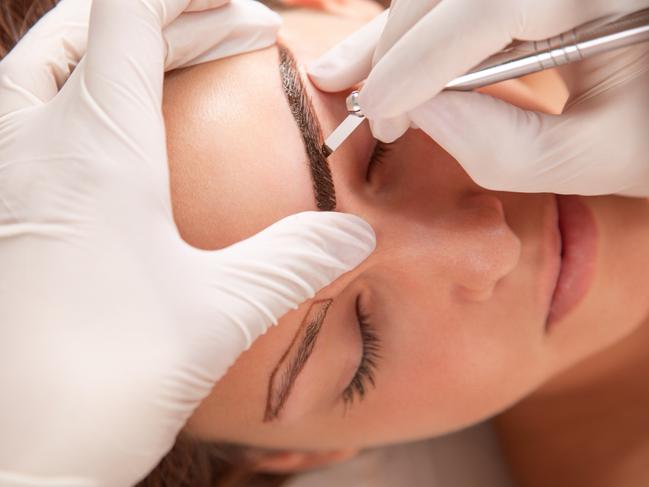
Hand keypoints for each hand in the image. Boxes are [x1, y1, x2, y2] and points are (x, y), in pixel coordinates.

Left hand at [0, 1, 374, 485]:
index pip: (127, 13)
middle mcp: (26, 143)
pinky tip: (122, 133)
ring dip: (113, 46)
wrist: (14, 461)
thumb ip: (294, 260)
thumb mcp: (220, 312)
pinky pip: (23, 116)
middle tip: (232, 36)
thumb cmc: (108, 383)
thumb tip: (354, 234)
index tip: (247, 13)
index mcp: (94, 149)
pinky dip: (79, 94)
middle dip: (167, 16)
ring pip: (42, 63)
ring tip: (176, 63)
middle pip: (84, 25)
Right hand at [308, 1, 648, 195]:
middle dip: (397, 43)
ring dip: (399, 32)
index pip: (490, 7)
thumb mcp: (603, 157)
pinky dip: (427, 31)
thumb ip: (507, 148)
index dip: (421, 58)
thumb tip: (417, 115)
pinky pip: (464, 4)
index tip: (377, 111)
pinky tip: (394, 55)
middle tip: (364, 104)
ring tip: (354, 75)